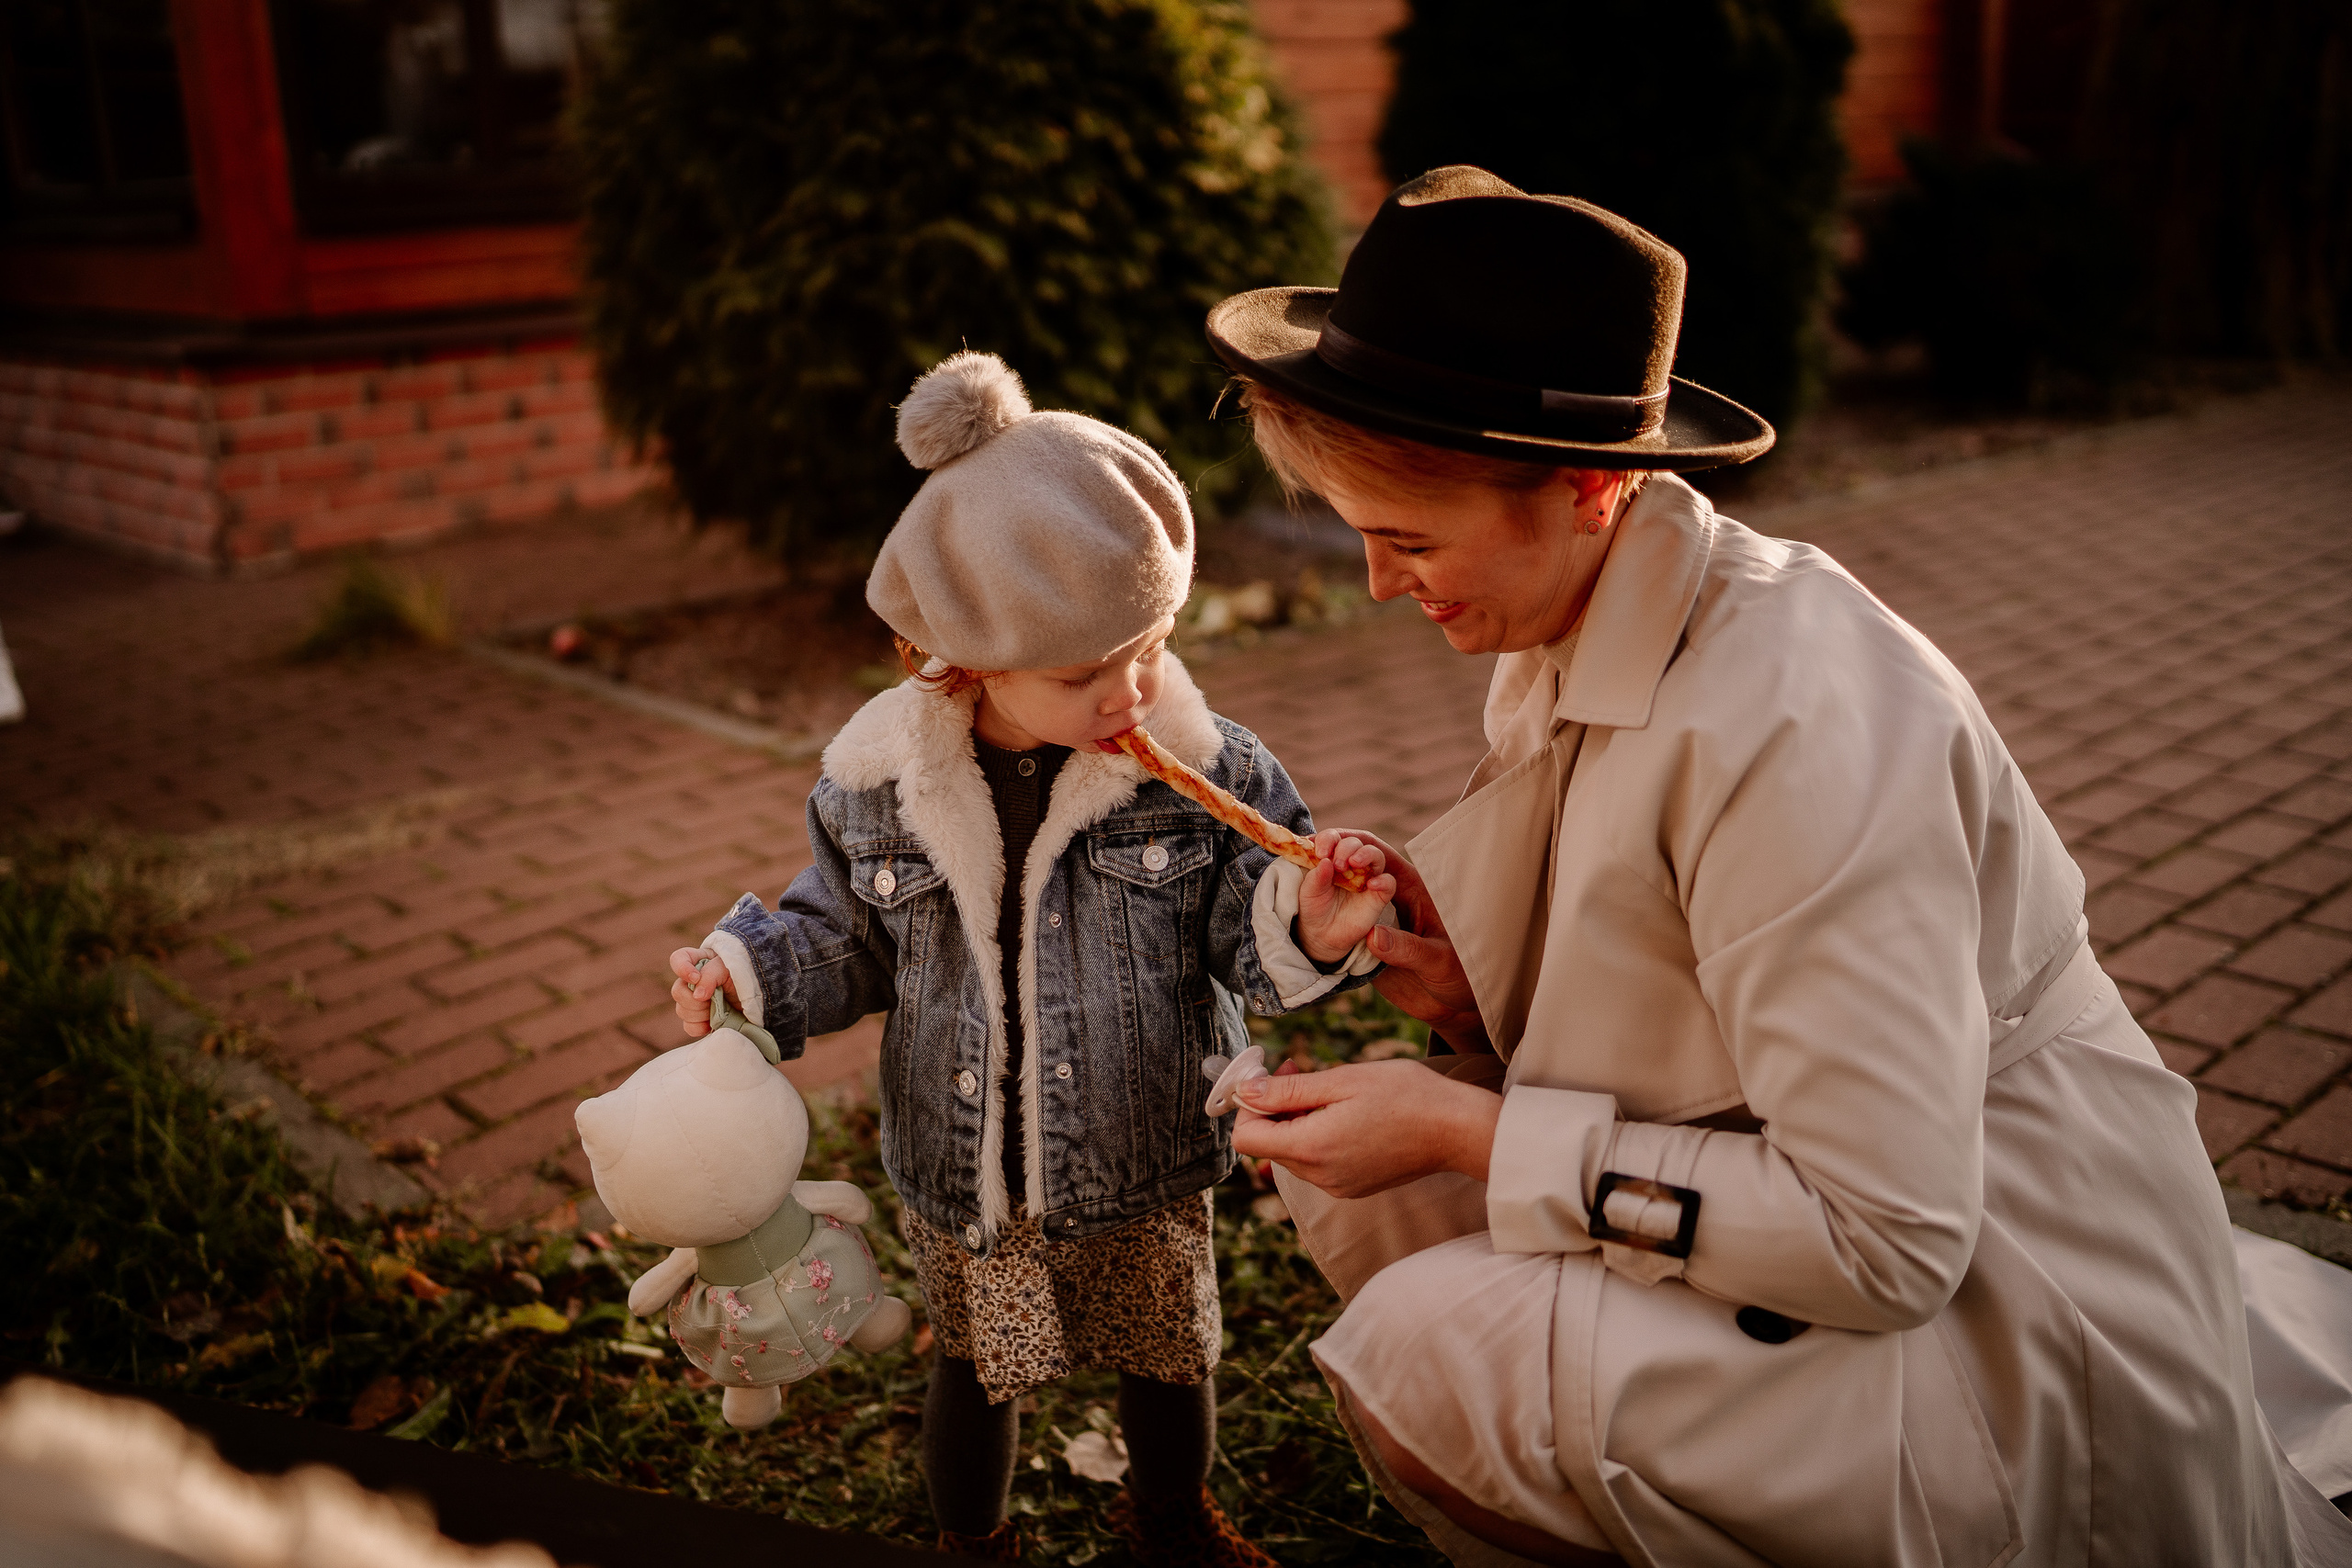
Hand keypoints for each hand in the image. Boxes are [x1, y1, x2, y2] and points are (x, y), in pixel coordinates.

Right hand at [668, 947, 738, 1036]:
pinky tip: (712, 1023)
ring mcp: (695, 1002)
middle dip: (694, 999)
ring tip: (719, 1009)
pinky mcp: (701, 1020)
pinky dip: (700, 1027)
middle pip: (677, 991)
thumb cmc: (746, 975)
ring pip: (682, 1011)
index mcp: (699, 962)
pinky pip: (689, 1027)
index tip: (695, 978)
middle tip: (712, 1000)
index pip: (678, 959)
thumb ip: (711, 975)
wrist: (762, 997)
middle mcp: (693, 982)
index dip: (681, 969)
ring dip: (699, 1013)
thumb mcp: (731, 967)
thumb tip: (696, 995)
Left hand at [1230, 1058, 1501, 1197]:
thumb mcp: (1343, 1080)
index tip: (1268, 1077)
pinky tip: (1346, 1114)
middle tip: (1299, 1070)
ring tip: (1329, 1091)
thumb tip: (1246, 1091)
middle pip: (1268, 1144)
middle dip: (1274, 1107)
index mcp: (1312, 1149)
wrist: (1457, 1129)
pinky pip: (1317, 1162)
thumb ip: (1289, 1090)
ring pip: (1292, 1152)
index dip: (1248, 1105)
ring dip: (1297, 1119)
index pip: (1246, 1137)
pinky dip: (1318, 1136)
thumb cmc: (1406, 1096)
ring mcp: (1337, 1186)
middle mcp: (1320, 1176)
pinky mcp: (1352, 1187)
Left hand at [1297, 830, 1397, 963]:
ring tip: (1354, 863)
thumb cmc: (1314, 908)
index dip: (1328, 839)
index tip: (1320, 852)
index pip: (1334, 837)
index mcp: (1331, 856)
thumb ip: (1315, 877)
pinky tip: (1372, 884)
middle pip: (1355, 843)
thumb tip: (1325, 860)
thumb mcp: (1308, 893)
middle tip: (1337, 863)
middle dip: (1346, 848)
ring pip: (1375, 856)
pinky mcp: (1378, 895)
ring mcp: (1366, 877)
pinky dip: (1384, 880)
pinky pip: (1388, 883)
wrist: (1322, 935)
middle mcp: (1351, 863)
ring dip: (1366, 854)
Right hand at [1314, 830, 1488, 1050]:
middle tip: (1316, 860)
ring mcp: (1372, 913)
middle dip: (1333, 854)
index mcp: (1413, 888)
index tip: (1340, 856)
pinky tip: (1297, 901)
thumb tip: (1373, 936)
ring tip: (1299, 872)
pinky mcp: (1361, 936)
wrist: (1451, 1004)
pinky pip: (1335, 914)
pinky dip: (1317, 903)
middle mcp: (1388, 894)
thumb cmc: (1458, 977)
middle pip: (1355, 862)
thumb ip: (1408, 949)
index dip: (1359, 848)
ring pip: (1340, 885)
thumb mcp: (1438, 962)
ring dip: (1320, 876)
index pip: (1382, 855)